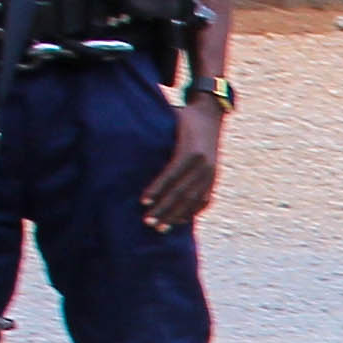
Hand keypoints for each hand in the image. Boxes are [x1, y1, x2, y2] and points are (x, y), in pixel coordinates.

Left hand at [139, 100, 223, 231]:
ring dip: (176, 216)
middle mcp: (204, 165)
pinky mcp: (214, 178)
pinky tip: (180, 221)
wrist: (212, 114)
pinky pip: (204, 200)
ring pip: (193, 200)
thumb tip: (128, 140)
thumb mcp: (170, 121)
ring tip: (162, 228)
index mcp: (191, 151)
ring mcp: (211, 173)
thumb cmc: (184, 117)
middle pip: (182, 193)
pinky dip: (192, 212)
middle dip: (165, 209)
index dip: (157, 190)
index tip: (143, 202)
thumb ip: (156, 134)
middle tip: (148, 222)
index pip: (171, 175)